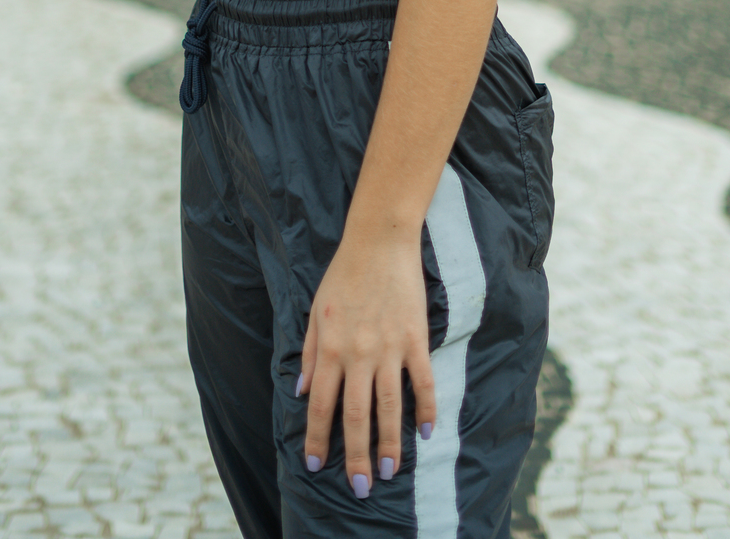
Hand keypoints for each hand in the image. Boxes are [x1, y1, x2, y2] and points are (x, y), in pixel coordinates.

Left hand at [299, 231, 436, 498]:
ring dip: (390, 442)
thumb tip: (303, 391)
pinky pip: (423, 381)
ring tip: (390, 471)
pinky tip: (426, 432)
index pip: (322, 406)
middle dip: (356, 455)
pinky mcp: (415, 338)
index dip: (319, 439)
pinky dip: (426, 408)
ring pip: (390, 406)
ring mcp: (390, 348)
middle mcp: (359, 354)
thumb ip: (310, 353)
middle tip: (361, 487)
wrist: (379, 241)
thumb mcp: (315, 311)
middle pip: (356, 416)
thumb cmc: (343, 274)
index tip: (317, 467)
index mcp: (331, 348)